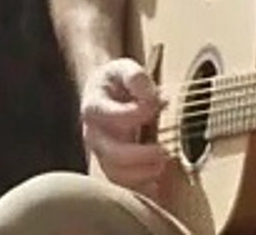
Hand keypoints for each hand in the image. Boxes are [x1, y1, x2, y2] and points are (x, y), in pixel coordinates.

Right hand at [80, 58, 168, 195]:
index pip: (110, 116)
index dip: (135, 113)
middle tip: (162, 151)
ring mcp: (101, 152)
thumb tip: (150, 96)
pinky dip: (139, 187)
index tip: (156, 106)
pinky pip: (122, 185)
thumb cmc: (117, 80)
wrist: (105, 92)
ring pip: (115, 174)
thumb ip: (136, 77)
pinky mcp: (112, 165)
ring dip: (141, 174)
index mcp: (93, 108)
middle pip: (110, 153)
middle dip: (138, 156)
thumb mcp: (125, 68)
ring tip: (162, 164)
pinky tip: (157, 184)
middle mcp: (93, 134)